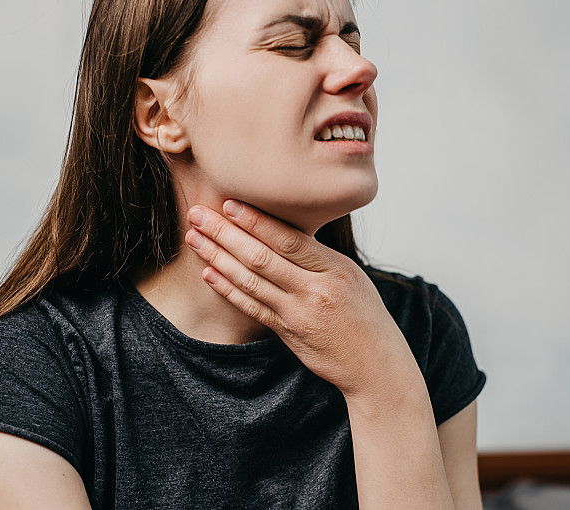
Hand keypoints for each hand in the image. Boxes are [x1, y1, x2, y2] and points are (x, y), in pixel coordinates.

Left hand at [185, 200, 417, 398]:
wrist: (375, 365)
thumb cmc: (365, 316)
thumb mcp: (352, 277)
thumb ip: (318, 258)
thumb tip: (280, 232)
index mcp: (335, 269)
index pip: (289, 240)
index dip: (256, 221)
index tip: (228, 204)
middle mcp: (315, 290)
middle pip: (262, 257)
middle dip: (225, 233)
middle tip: (197, 214)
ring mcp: (299, 314)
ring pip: (250, 281)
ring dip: (218, 257)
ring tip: (194, 239)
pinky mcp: (288, 333)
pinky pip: (252, 307)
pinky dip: (228, 289)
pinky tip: (210, 273)